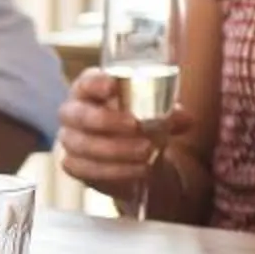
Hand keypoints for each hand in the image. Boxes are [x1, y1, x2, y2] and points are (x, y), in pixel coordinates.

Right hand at [55, 67, 197, 204]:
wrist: (134, 156)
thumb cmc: (140, 122)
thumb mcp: (157, 114)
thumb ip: (169, 114)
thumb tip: (183, 118)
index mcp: (90, 89)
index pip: (86, 82)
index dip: (95, 83)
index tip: (112, 86)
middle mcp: (74, 112)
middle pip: (79, 115)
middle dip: (106, 121)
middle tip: (135, 125)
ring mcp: (71, 139)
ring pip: (82, 145)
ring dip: (115, 150)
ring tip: (146, 151)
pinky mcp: (74, 165)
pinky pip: (86, 169)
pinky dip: (114, 171)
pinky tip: (138, 169)